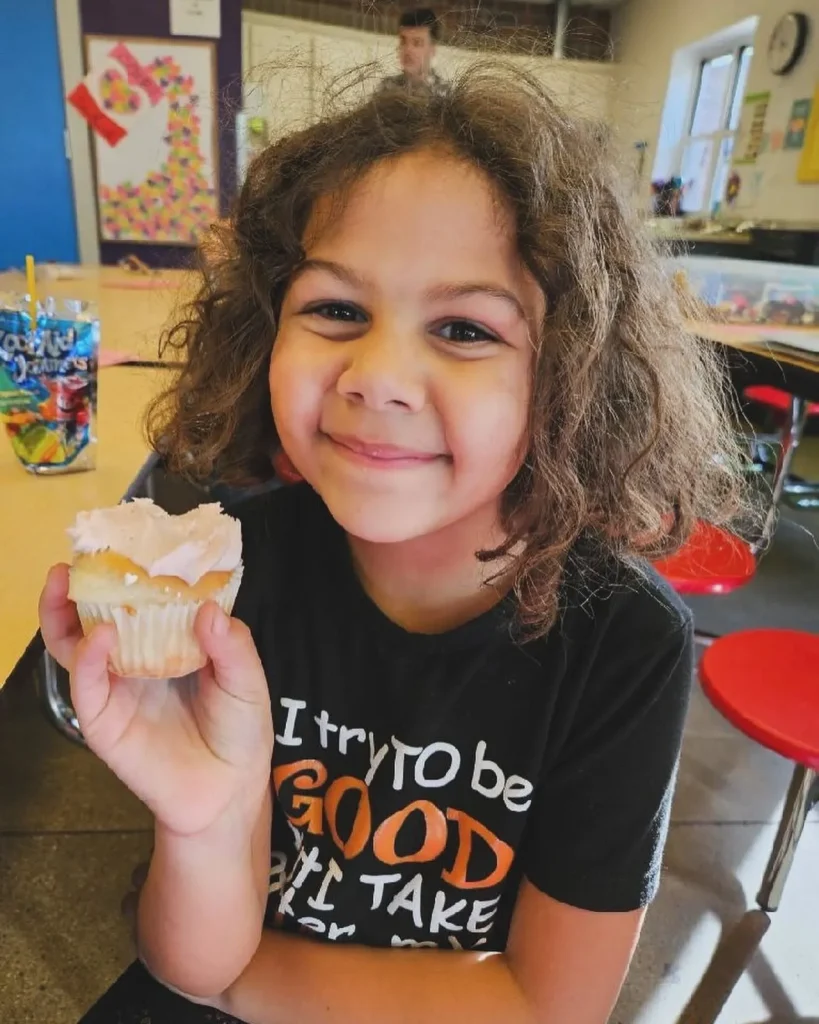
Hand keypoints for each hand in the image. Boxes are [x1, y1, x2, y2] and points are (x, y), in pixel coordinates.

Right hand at [39, 564, 273, 836]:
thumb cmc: (240, 728)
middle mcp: (136, 659)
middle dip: (81, 585)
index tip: (129, 541)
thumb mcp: (247, 680)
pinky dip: (88, 658)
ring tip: (66, 582)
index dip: (131, 572)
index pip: (142, 600)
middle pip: (95, 616)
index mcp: (169, 642)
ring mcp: (116, 688)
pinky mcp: (103, 721)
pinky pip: (86, 685)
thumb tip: (208, 608)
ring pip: (75, 646)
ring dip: (64, 613)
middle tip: (78, 555)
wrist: (229, 789)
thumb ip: (232, 646)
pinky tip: (100, 636)